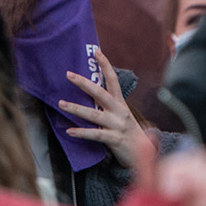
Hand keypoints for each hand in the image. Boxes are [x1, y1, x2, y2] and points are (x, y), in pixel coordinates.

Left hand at [59, 49, 146, 168]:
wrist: (144, 153)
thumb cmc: (128, 132)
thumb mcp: (120, 114)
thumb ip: (108, 104)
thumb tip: (92, 92)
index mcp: (120, 103)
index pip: (113, 80)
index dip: (105, 65)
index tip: (96, 52)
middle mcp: (119, 111)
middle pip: (100, 93)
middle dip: (83, 83)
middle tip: (68, 74)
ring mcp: (116, 125)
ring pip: (93, 114)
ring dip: (75, 108)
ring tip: (61, 103)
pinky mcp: (114, 139)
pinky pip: (95, 134)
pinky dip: (82, 132)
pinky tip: (69, 130)